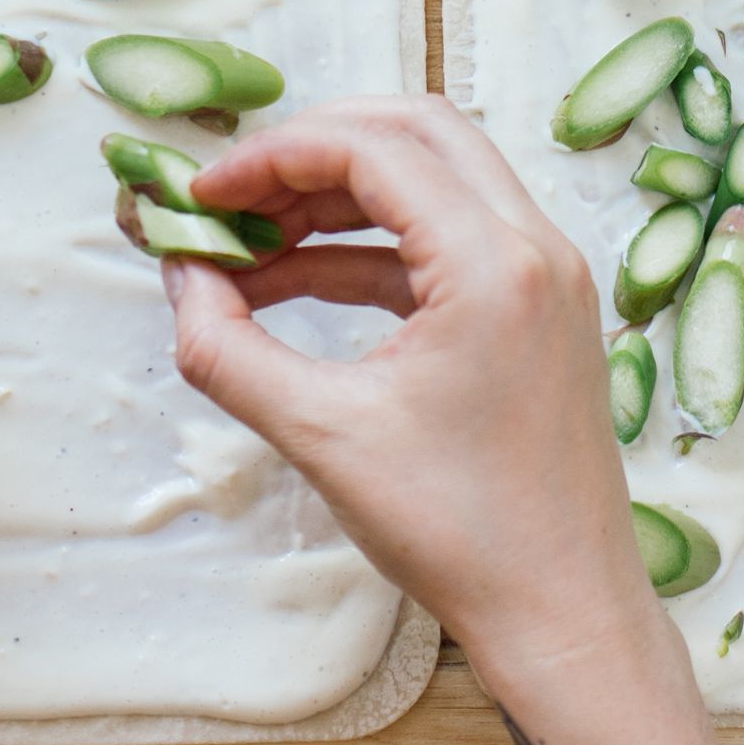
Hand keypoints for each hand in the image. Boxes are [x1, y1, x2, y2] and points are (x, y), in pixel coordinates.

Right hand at [162, 97, 662, 689]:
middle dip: (311, 151)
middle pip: (415, 132)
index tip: (203, 193)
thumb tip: (180, 280)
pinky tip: (295, 284)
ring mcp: (548, 278)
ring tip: (247, 246)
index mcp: (497, 264)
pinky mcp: (540, 313)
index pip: (373, 149)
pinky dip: (370, 249)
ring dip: (337, 199)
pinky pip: (447, 242)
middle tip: (233, 193)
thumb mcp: (321, 436)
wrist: (562, 612)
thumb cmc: (463, 534)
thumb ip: (228, 349)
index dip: (273, 156)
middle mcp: (537, 248)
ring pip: (434, 181)